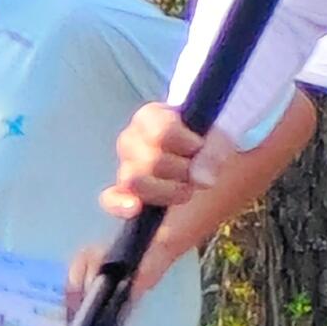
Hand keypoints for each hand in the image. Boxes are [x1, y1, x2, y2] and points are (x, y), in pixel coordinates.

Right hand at [106, 102, 218, 218]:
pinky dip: (121, 205)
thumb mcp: (215, 137)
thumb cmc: (204, 140)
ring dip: (169, 190)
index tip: (200, 146)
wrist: (199, 155)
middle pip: (152, 161)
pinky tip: (134, 208)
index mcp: (149, 117)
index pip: (163, 133)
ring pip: (136, 181)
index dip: (188, 145)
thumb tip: (202, 178)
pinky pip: (111, 199)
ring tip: (186, 187)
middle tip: (197, 170)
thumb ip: (212, 152)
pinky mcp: (123, 191)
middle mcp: (131, 139)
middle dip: (182, 171)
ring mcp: (124, 165)